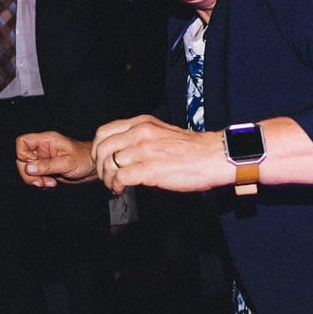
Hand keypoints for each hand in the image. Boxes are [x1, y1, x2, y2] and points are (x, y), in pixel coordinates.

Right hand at [16, 130, 96, 187]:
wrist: (94, 167)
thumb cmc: (85, 159)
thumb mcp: (66, 163)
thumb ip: (47, 166)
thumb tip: (28, 168)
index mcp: (46, 141)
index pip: (22, 142)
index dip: (23, 156)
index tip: (33, 166)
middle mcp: (42, 149)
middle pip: (22, 159)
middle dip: (29, 174)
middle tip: (41, 182)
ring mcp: (44, 160)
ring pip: (28, 171)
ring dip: (36, 180)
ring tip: (50, 183)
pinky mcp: (47, 170)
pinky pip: (36, 177)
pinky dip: (41, 184)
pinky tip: (52, 184)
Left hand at [90, 114, 228, 195]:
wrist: (214, 157)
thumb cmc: (194, 150)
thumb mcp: (163, 132)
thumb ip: (143, 138)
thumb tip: (127, 152)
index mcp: (142, 122)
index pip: (104, 131)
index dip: (98, 149)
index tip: (102, 160)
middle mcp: (140, 133)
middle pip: (101, 147)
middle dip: (99, 165)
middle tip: (106, 176)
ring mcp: (143, 150)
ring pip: (108, 164)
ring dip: (107, 179)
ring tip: (115, 186)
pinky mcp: (148, 169)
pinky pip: (119, 177)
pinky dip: (116, 186)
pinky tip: (122, 190)